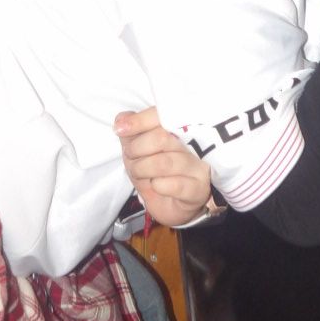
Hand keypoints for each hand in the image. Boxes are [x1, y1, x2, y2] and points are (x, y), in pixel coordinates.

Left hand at [114, 106, 211, 227]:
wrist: (171, 205)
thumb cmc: (156, 173)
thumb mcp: (138, 152)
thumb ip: (130, 133)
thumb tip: (122, 119)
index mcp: (178, 129)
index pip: (161, 115)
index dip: (139, 120)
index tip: (120, 128)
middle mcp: (193, 144)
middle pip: (161, 137)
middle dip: (137, 149)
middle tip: (131, 157)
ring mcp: (198, 166)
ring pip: (165, 162)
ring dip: (143, 168)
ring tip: (139, 173)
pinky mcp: (199, 189)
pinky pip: (175, 185)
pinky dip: (158, 185)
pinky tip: (156, 186)